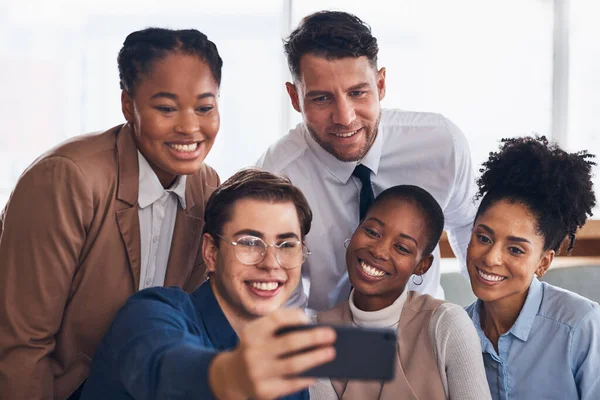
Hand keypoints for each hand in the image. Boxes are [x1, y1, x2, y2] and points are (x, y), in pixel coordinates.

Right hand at [208, 308, 335, 399]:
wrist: (232, 376)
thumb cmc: (255, 349)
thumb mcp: (258, 334)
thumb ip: (278, 328)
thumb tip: (312, 330)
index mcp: (252, 333)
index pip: (276, 319)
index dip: (295, 317)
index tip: (310, 319)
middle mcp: (253, 351)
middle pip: (289, 342)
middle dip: (313, 338)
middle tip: (331, 335)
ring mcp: (258, 372)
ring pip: (293, 365)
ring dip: (315, 358)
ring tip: (330, 353)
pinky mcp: (264, 390)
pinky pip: (291, 384)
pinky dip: (306, 378)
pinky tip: (318, 373)